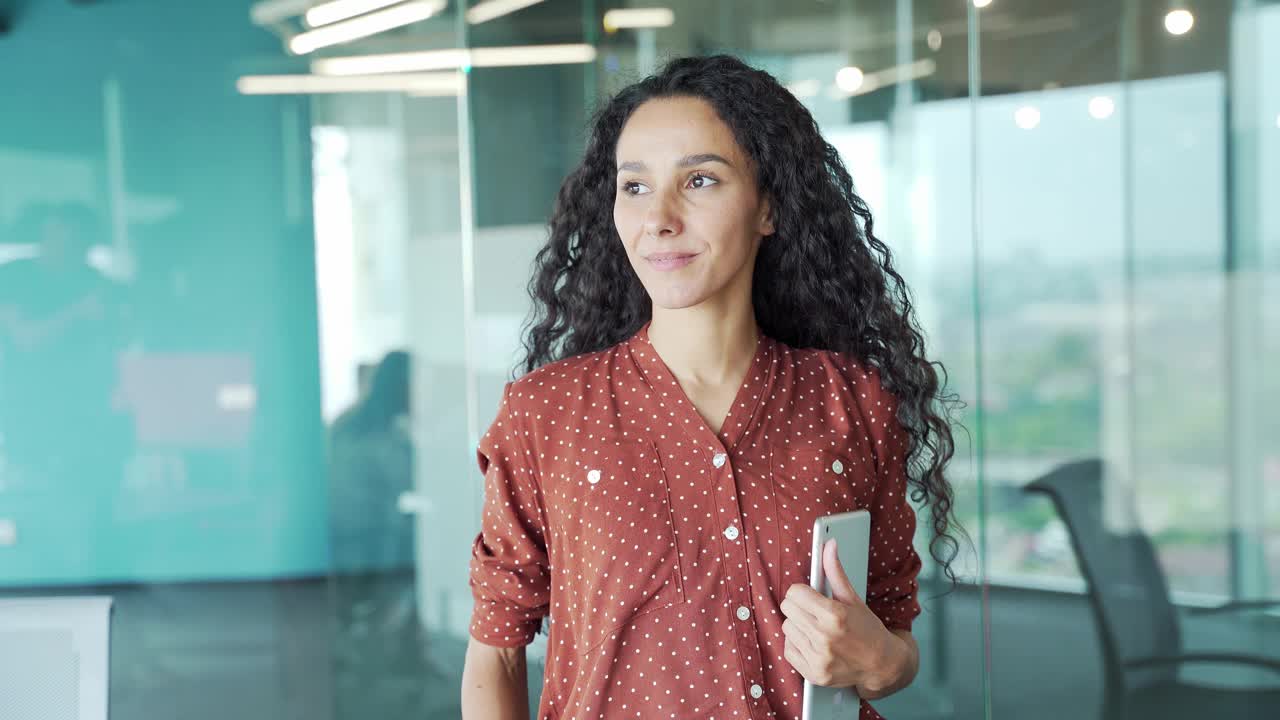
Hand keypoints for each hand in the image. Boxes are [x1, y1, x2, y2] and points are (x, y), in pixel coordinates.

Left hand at [779, 538, 901, 697]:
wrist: (882, 665)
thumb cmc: (868, 628)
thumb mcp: (852, 598)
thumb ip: (835, 571)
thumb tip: (829, 544)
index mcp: (834, 615)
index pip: (794, 592)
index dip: (802, 591)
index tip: (810, 595)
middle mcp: (824, 638)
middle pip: (787, 608)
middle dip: (798, 606)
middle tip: (814, 611)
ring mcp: (818, 658)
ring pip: (786, 628)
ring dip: (798, 626)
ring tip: (817, 628)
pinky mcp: (813, 674)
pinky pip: (788, 649)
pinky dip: (797, 645)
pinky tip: (813, 644)